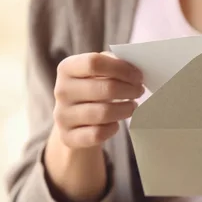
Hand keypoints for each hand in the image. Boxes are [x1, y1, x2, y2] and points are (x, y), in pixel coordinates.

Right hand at [44, 52, 142, 201]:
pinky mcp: (68, 139)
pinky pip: (97, 135)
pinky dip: (112, 129)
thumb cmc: (93, 95)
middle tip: (141, 92)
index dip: (121, 68)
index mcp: (67, 69)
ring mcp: (61, 117)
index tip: (140, 75)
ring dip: (124, 109)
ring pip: (102, 112)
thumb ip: (113, 68)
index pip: (94, 61)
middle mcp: (60, 92)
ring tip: (133, 107)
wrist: (72, 128)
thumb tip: (140, 65)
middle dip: (128, 90)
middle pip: (102, 87)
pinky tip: (117, 126)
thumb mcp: (97, 78)